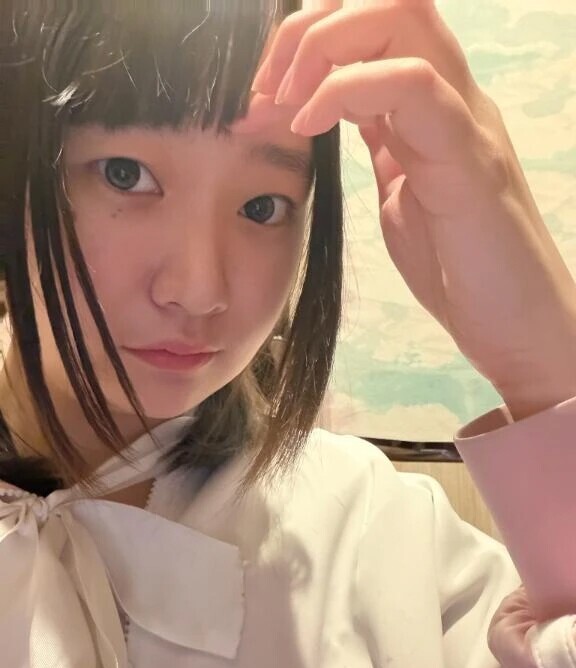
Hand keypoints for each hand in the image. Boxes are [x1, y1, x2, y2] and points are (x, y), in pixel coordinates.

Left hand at [246, 0, 575, 419]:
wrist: (516, 328)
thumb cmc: (459, 271)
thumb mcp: (403, 197)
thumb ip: (383, 149)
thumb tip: (341, 116)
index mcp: (430, 109)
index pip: (374, 27)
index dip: (307, 44)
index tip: (262, 97)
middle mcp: (452, 99)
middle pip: (388, 1)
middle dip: (309, 29)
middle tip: (266, 90)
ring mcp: (465, 121)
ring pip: (403, 18)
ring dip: (323, 48)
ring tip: (282, 103)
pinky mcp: (469, 158)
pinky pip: (412, 85)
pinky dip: (345, 90)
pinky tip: (308, 125)